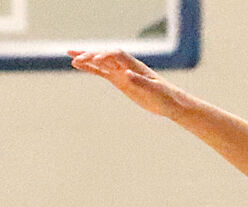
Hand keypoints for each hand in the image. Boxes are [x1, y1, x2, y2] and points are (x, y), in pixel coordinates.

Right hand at [69, 50, 193, 119]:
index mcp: (135, 66)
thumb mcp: (154, 90)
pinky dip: (90, 68)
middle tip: (76, 57)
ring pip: (101, 63)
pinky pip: (102, 72)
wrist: (170, 103)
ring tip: (70, 58)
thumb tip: (126, 74)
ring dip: (87, 60)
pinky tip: (78, 66)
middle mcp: (126, 66)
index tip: (95, 61)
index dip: (105, 56)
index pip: (116, 55)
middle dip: (91, 55)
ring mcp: (121, 72)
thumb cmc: (165, 96)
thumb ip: (141, 81)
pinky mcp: (119, 81)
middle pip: (105, 56)